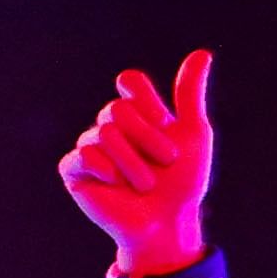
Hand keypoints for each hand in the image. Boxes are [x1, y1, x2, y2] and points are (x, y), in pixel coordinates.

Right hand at [58, 50, 217, 276]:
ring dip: (132, 161)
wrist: (167, 224)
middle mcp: (112, 128)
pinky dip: (103, 168)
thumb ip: (190, 94)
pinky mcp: (74, 172)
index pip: (130, 84)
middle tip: (165, 163)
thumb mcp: (193, 135)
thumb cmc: (182, 184)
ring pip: (103, 132)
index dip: (147, 102)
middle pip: (117, 108)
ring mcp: (91, 149)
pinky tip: (115, 183)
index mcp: (137, 114)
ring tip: (145, 185)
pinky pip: (80, 156)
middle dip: (147, 136)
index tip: (165, 124)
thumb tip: (202, 53)